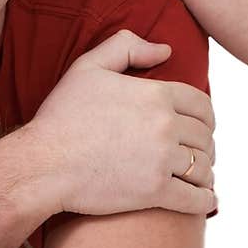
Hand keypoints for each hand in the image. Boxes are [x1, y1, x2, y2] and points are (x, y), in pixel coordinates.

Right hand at [28, 30, 215, 216]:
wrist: (43, 163)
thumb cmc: (61, 115)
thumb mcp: (87, 67)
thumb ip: (126, 47)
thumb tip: (165, 50)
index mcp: (155, 94)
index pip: (202, 105)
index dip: (205, 117)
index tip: (200, 126)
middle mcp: (164, 125)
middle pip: (204, 137)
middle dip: (203, 145)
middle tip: (194, 152)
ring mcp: (162, 160)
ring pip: (203, 167)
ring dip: (203, 172)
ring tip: (196, 175)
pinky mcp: (155, 192)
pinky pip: (196, 198)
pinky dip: (205, 200)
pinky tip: (205, 199)